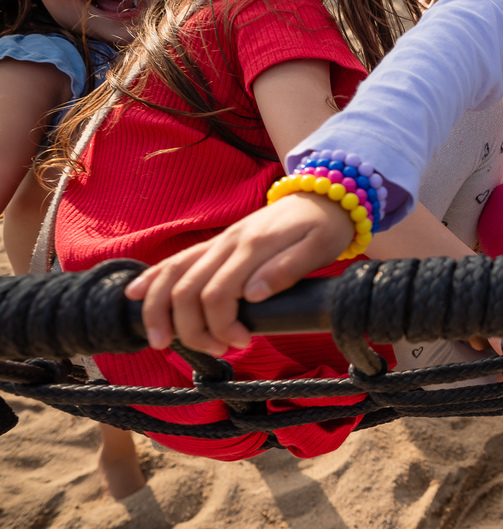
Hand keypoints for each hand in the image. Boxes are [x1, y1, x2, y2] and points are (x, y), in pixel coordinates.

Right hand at [125, 193, 352, 355]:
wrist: (325, 194)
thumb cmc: (326, 226)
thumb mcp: (320, 248)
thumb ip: (286, 270)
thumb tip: (251, 296)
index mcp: (253, 247)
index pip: (218, 294)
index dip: (221, 326)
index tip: (242, 344)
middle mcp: (228, 243)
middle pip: (188, 290)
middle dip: (192, 329)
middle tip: (218, 352)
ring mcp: (219, 242)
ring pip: (173, 274)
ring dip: (160, 310)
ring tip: (161, 342)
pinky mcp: (217, 244)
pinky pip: (177, 260)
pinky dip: (153, 278)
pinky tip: (134, 294)